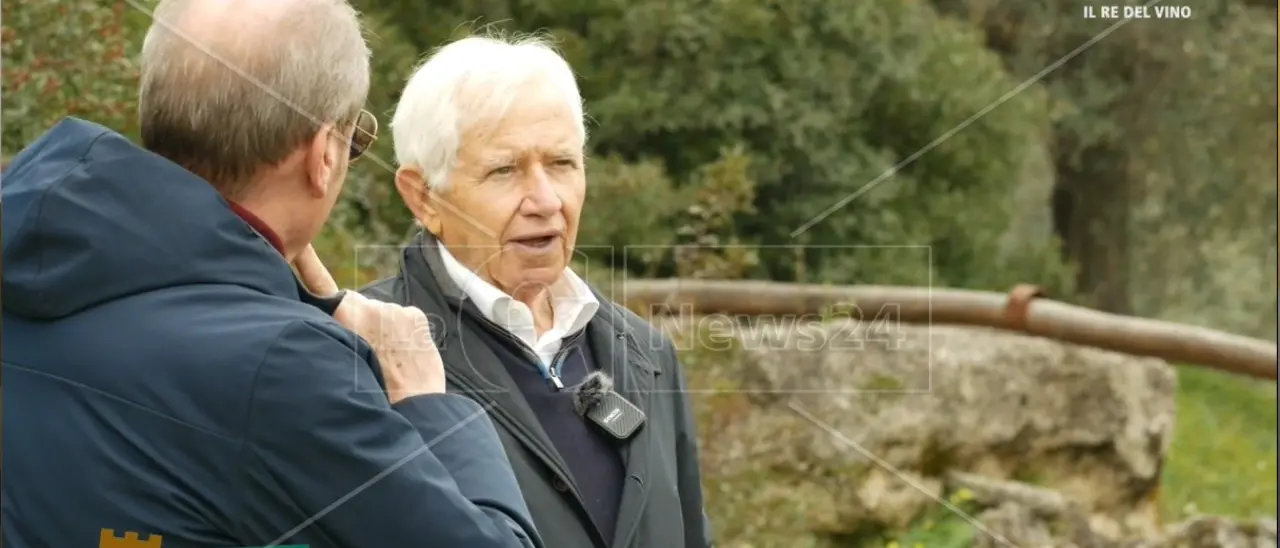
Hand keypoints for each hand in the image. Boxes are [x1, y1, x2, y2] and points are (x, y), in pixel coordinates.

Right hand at [293, 245, 445, 402]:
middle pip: (357, 305)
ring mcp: (393, 309)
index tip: (299, 248)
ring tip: (386, 361)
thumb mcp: (334, 362)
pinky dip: (403, 332)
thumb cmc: (367, 392)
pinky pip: (404, 319)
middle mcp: (366, 305)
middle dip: (359, 322)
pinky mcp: (415, 315)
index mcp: (341, 314)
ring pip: (382, 314)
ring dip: (383, 329)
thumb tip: (323, 323)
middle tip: (364, 352)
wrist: (410, 407)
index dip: (308, 265)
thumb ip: (326, 336)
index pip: (319, 282)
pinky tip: (403, 355)